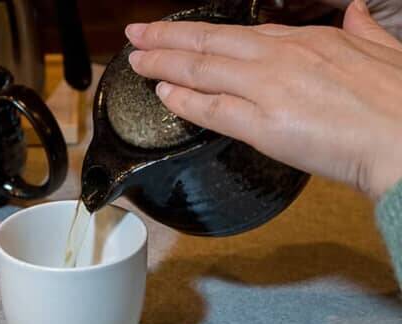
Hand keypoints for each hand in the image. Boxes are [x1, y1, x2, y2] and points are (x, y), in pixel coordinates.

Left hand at [125, 0, 401, 198]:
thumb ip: (361, 29)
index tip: (182, 35)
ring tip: (137, 61)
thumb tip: (352, 10)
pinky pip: (211, 109)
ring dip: (163, 64)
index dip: (205, 35)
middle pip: (209, 42)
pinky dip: (183, 101)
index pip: (242, 34)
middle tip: (135, 36)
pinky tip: (163, 96)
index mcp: (307, 41)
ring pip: (201, 69)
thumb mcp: (384, 49)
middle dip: (166, 38)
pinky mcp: (262, 125)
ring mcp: (268, 88)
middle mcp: (280, 57)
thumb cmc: (399, 102)